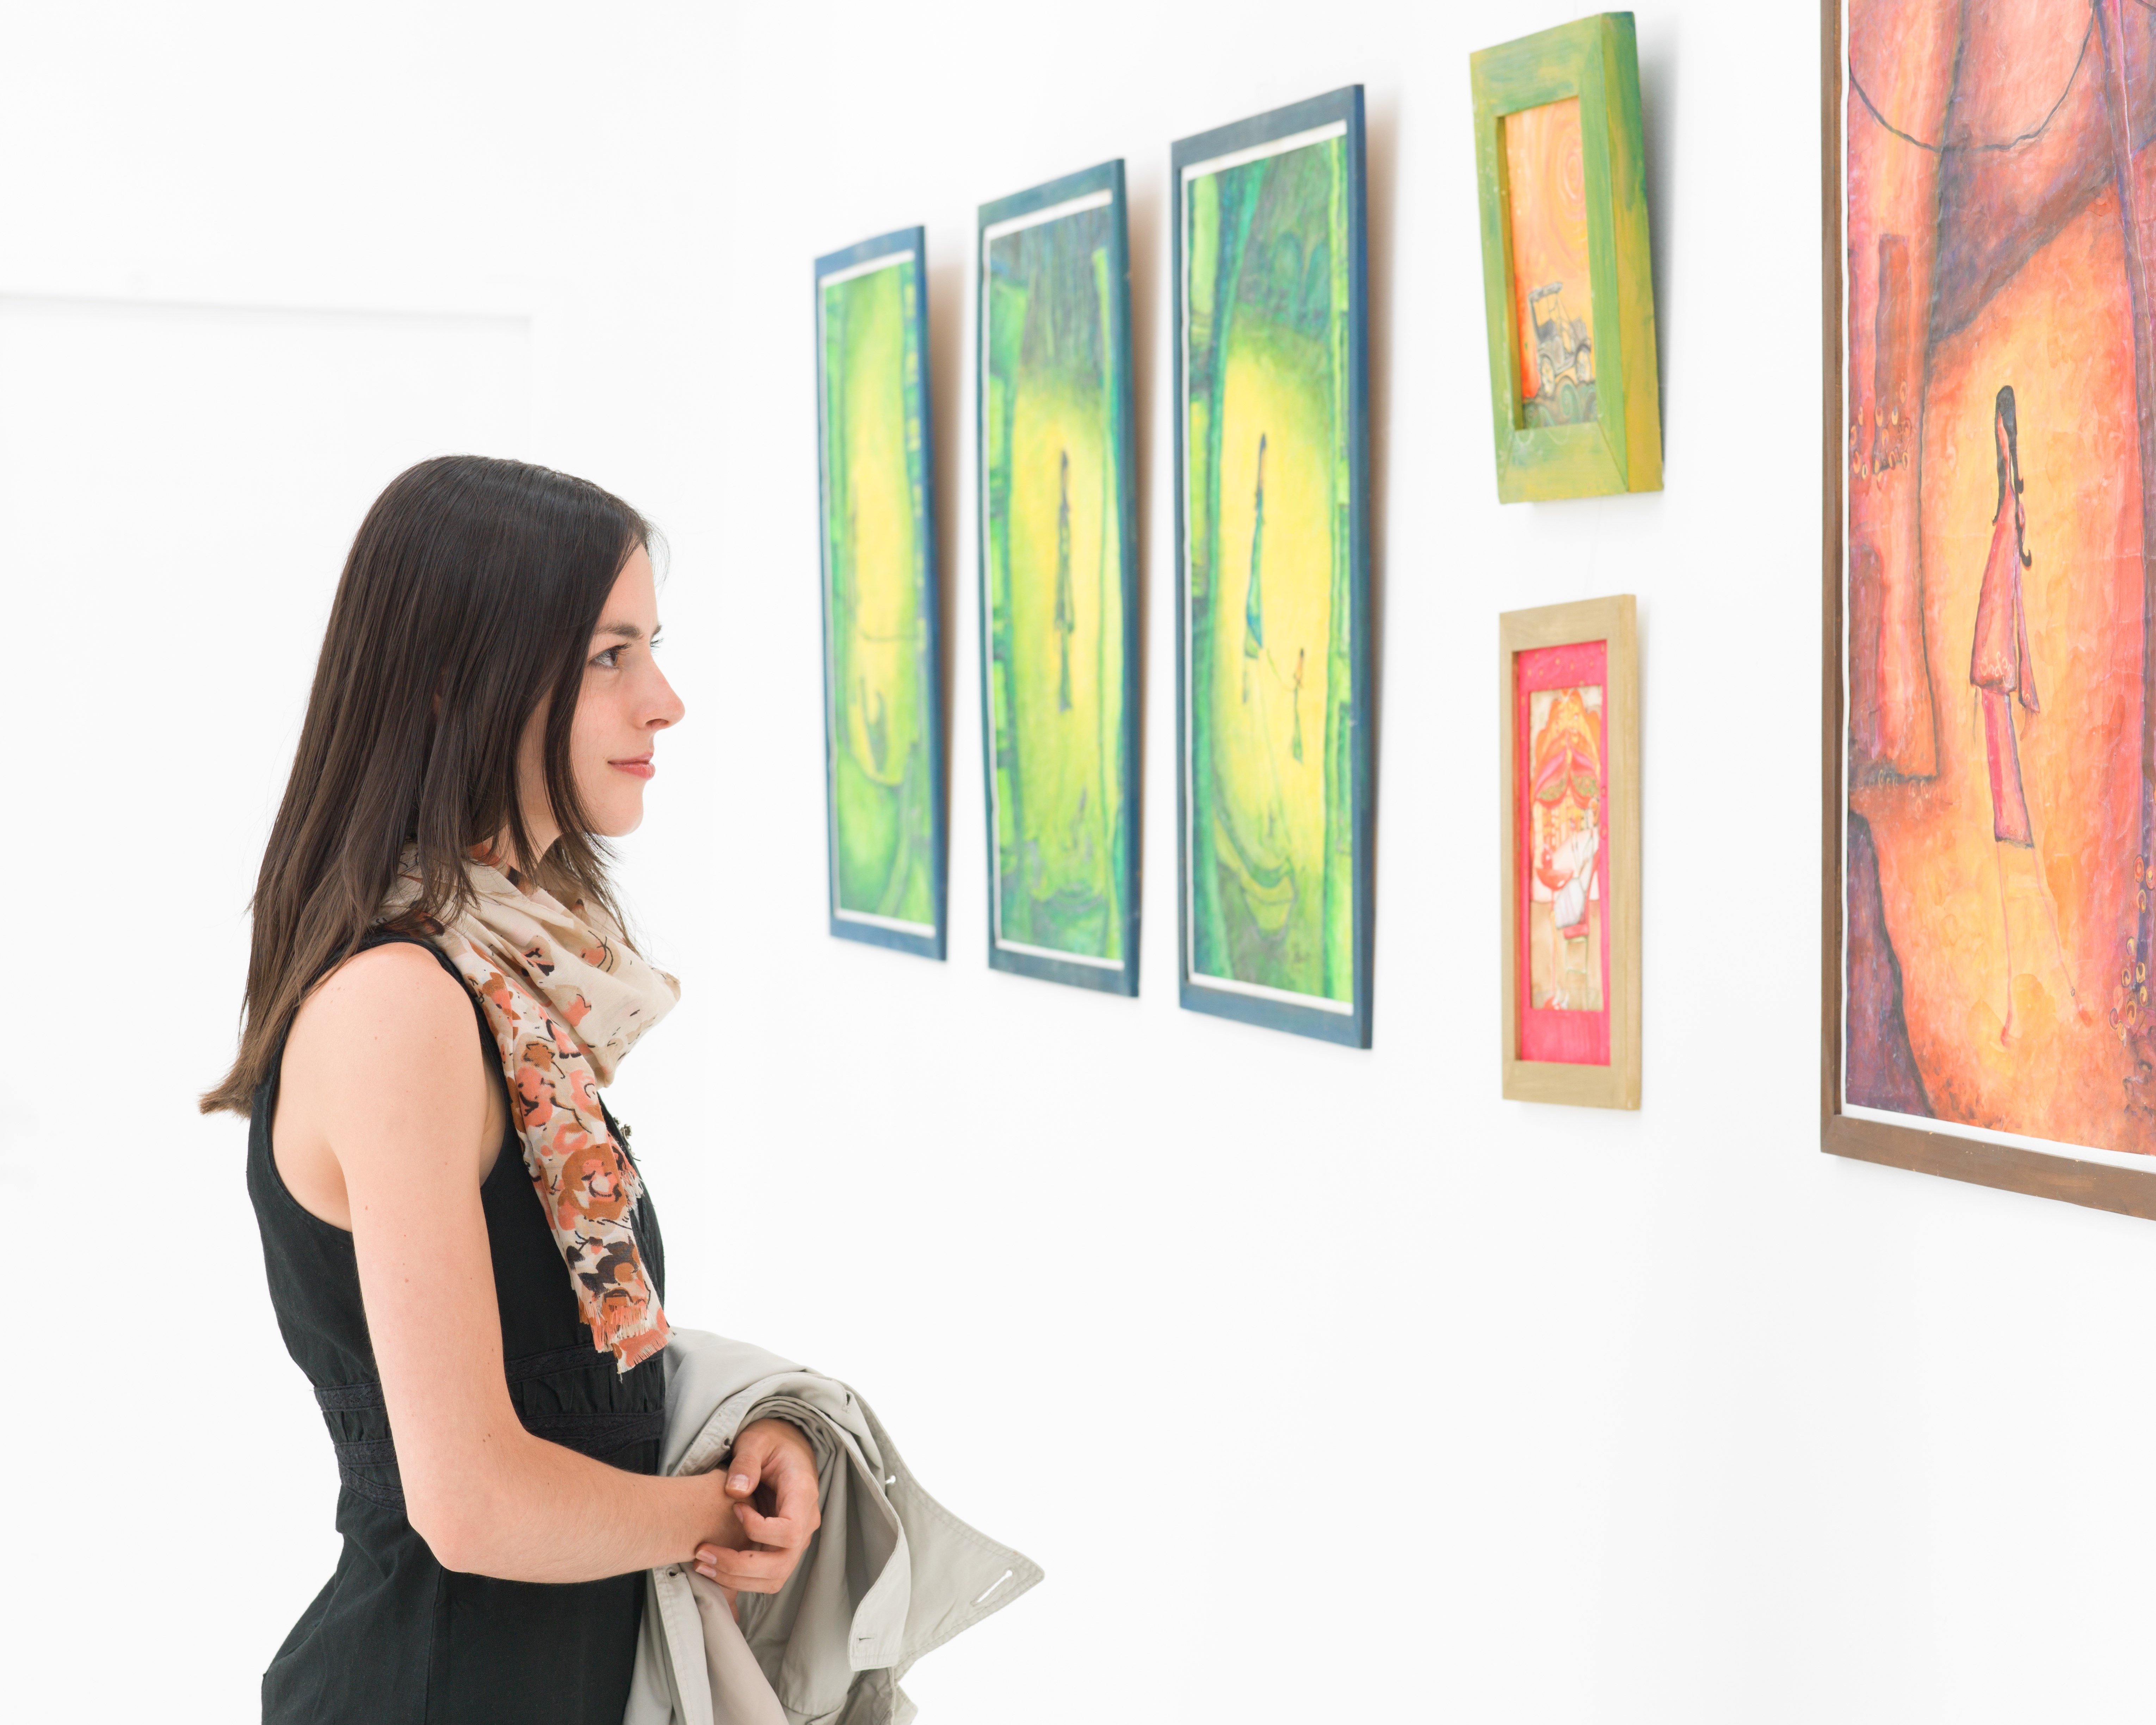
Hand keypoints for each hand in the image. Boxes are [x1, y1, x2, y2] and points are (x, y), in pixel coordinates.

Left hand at [693, 1417, 821, 1600]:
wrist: (786, 1447)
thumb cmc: (771, 1442)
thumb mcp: (756, 1440)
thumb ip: (746, 1462)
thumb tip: (735, 1491)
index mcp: (803, 1494)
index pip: (790, 1531)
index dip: (758, 1529)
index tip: (734, 1508)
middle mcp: (805, 1522)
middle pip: (781, 1565)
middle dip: (738, 1567)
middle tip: (702, 1553)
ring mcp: (795, 1539)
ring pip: (773, 1578)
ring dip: (736, 1579)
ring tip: (702, 1563)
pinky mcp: (781, 1548)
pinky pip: (765, 1576)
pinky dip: (739, 1579)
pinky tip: (713, 1566)